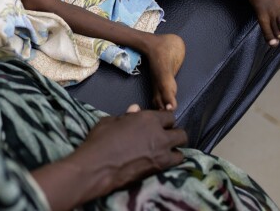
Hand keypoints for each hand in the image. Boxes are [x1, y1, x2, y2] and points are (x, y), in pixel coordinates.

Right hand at [72, 109, 186, 192]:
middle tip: (164, 138)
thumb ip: (127, 116)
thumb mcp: (111, 121)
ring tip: (164, 153)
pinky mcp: (159, 170)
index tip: (160, 124)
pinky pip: (173, 165)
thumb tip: (135, 110)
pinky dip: (169, 164)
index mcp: (148, 119)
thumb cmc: (101, 139)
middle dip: (175, 135)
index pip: (170, 117)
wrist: (98, 166)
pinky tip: (159, 163)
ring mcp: (161, 154)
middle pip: (181, 134)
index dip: (165, 120)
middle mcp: (160, 135)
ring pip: (180, 152)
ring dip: (174, 151)